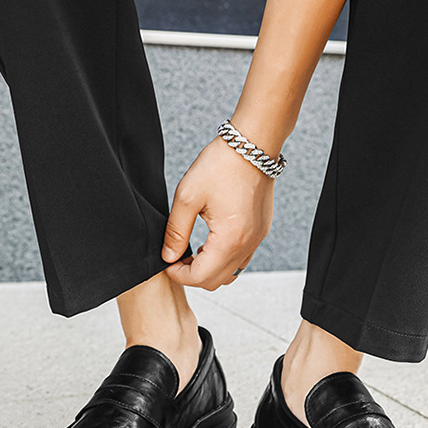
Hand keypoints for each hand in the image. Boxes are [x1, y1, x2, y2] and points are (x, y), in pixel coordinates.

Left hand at [161, 137, 274, 289]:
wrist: (252, 146)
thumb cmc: (221, 165)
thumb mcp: (187, 197)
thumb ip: (175, 231)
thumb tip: (168, 256)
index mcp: (229, 239)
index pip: (200, 277)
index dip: (178, 274)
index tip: (167, 262)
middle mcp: (247, 245)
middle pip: (215, 281)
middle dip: (192, 275)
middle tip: (176, 257)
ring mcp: (257, 240)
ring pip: (230, 274)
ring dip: (209, 269)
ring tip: (193, 251)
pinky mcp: (261, 232)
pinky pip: (241, 259)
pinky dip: (224, 259)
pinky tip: (210, 242)